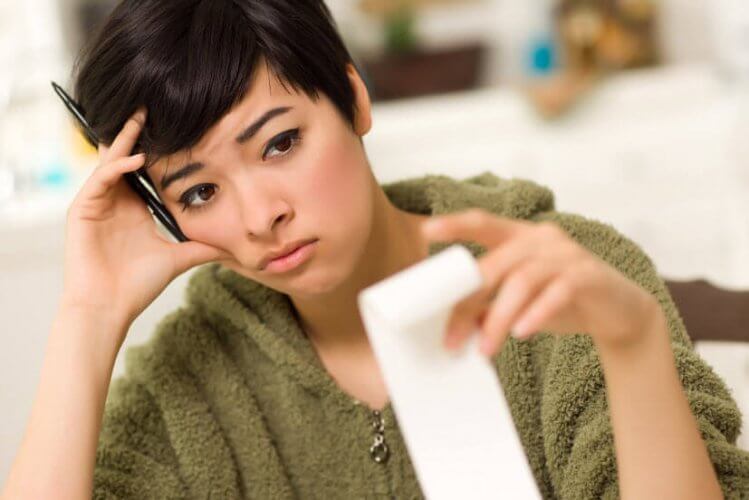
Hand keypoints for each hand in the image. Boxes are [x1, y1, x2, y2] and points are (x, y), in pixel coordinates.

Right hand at [62, 107, 230, 329]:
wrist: (110, 307)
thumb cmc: (138, 285)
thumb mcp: (179, 258)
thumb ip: (203, 247)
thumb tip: (234, 247)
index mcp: (135, 208)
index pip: (145, 170)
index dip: (158, 150)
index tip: (176, 128)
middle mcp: (115, 201)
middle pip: (125, 159)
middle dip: (137, 134)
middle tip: (150, 106)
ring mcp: (96, 204)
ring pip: (110, 162)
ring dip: (125, 141)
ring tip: (141, 118)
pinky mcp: (81, 210)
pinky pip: (99, 180)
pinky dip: (116, 168)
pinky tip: (136, 160)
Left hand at [420, 209, 661, 356]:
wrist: (619, 313)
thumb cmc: (561, 303)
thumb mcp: (519, 303)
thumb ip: (488, 304)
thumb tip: (452, 324)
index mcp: (520, 236)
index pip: (483, 222)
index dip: (455, 224)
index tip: (426, 229)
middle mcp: (542, 238)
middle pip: (495, 264)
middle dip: (468, 302)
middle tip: (451, 338)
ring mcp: (568, 254)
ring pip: (522, 280)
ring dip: (499, 317)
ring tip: (485, 349)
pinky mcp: (589, 275)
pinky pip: (557, 291)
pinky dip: (537, 313)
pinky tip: (522, 333)